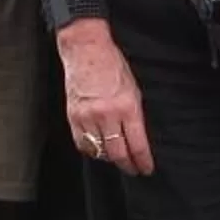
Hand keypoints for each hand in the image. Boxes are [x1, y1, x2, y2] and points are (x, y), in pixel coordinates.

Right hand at [58, 19, 152, 176]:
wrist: (87, 51)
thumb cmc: (113, 66)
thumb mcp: (133, 90)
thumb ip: (134, 115)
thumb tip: (137, 138)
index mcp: (127, 107)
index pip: (137, 144)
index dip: (143, 161)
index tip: (146, 169)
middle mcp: (108, 115)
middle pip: (118, 153)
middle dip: (128, 165)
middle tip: (133, 169)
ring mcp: (88, 117)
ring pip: (100, 151)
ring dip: (109, 157)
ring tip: (116, 158)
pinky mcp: (74, 117)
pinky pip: (82, 143)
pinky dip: (91, 150)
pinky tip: (98, 148)